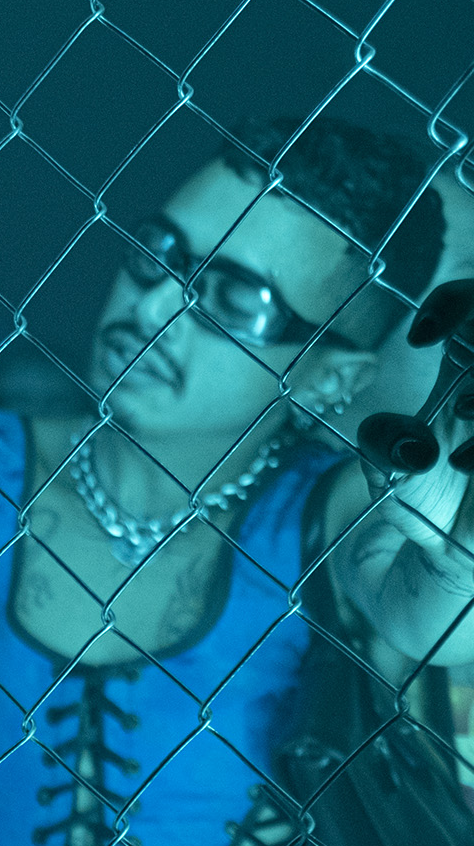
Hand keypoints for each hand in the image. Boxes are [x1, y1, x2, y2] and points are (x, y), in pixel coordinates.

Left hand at [359, 280, 473, 559]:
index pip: (472, 302)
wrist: (449, 544)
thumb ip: (382, 443)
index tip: (418, 338)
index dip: (456, 301)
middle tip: (461, 401)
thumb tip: (417, 447)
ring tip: (459, 441)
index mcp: (467, 366)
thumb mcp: (385, 468)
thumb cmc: (420, 491)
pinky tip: (463, 463)